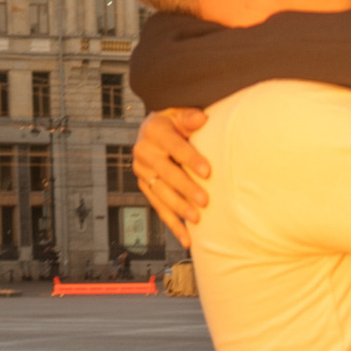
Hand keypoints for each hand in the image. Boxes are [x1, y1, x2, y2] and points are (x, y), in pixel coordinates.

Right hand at [133, 108, 212, 240]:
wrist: (154, 128)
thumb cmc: (175, 120)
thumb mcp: (180, 112)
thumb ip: (189, 116)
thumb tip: (201, 118)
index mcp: (154, 131)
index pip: (175, 146)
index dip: (191, 159)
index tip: (208, 172)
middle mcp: (144, 151)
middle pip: (166, 173)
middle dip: (186, 188)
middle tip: (205, 201)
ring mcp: (142, 171)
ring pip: (160, 193)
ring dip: (179, 208)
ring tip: (197, 219)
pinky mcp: (144, 186)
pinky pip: (158, 207)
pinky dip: (173, 223)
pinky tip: (186, 238)